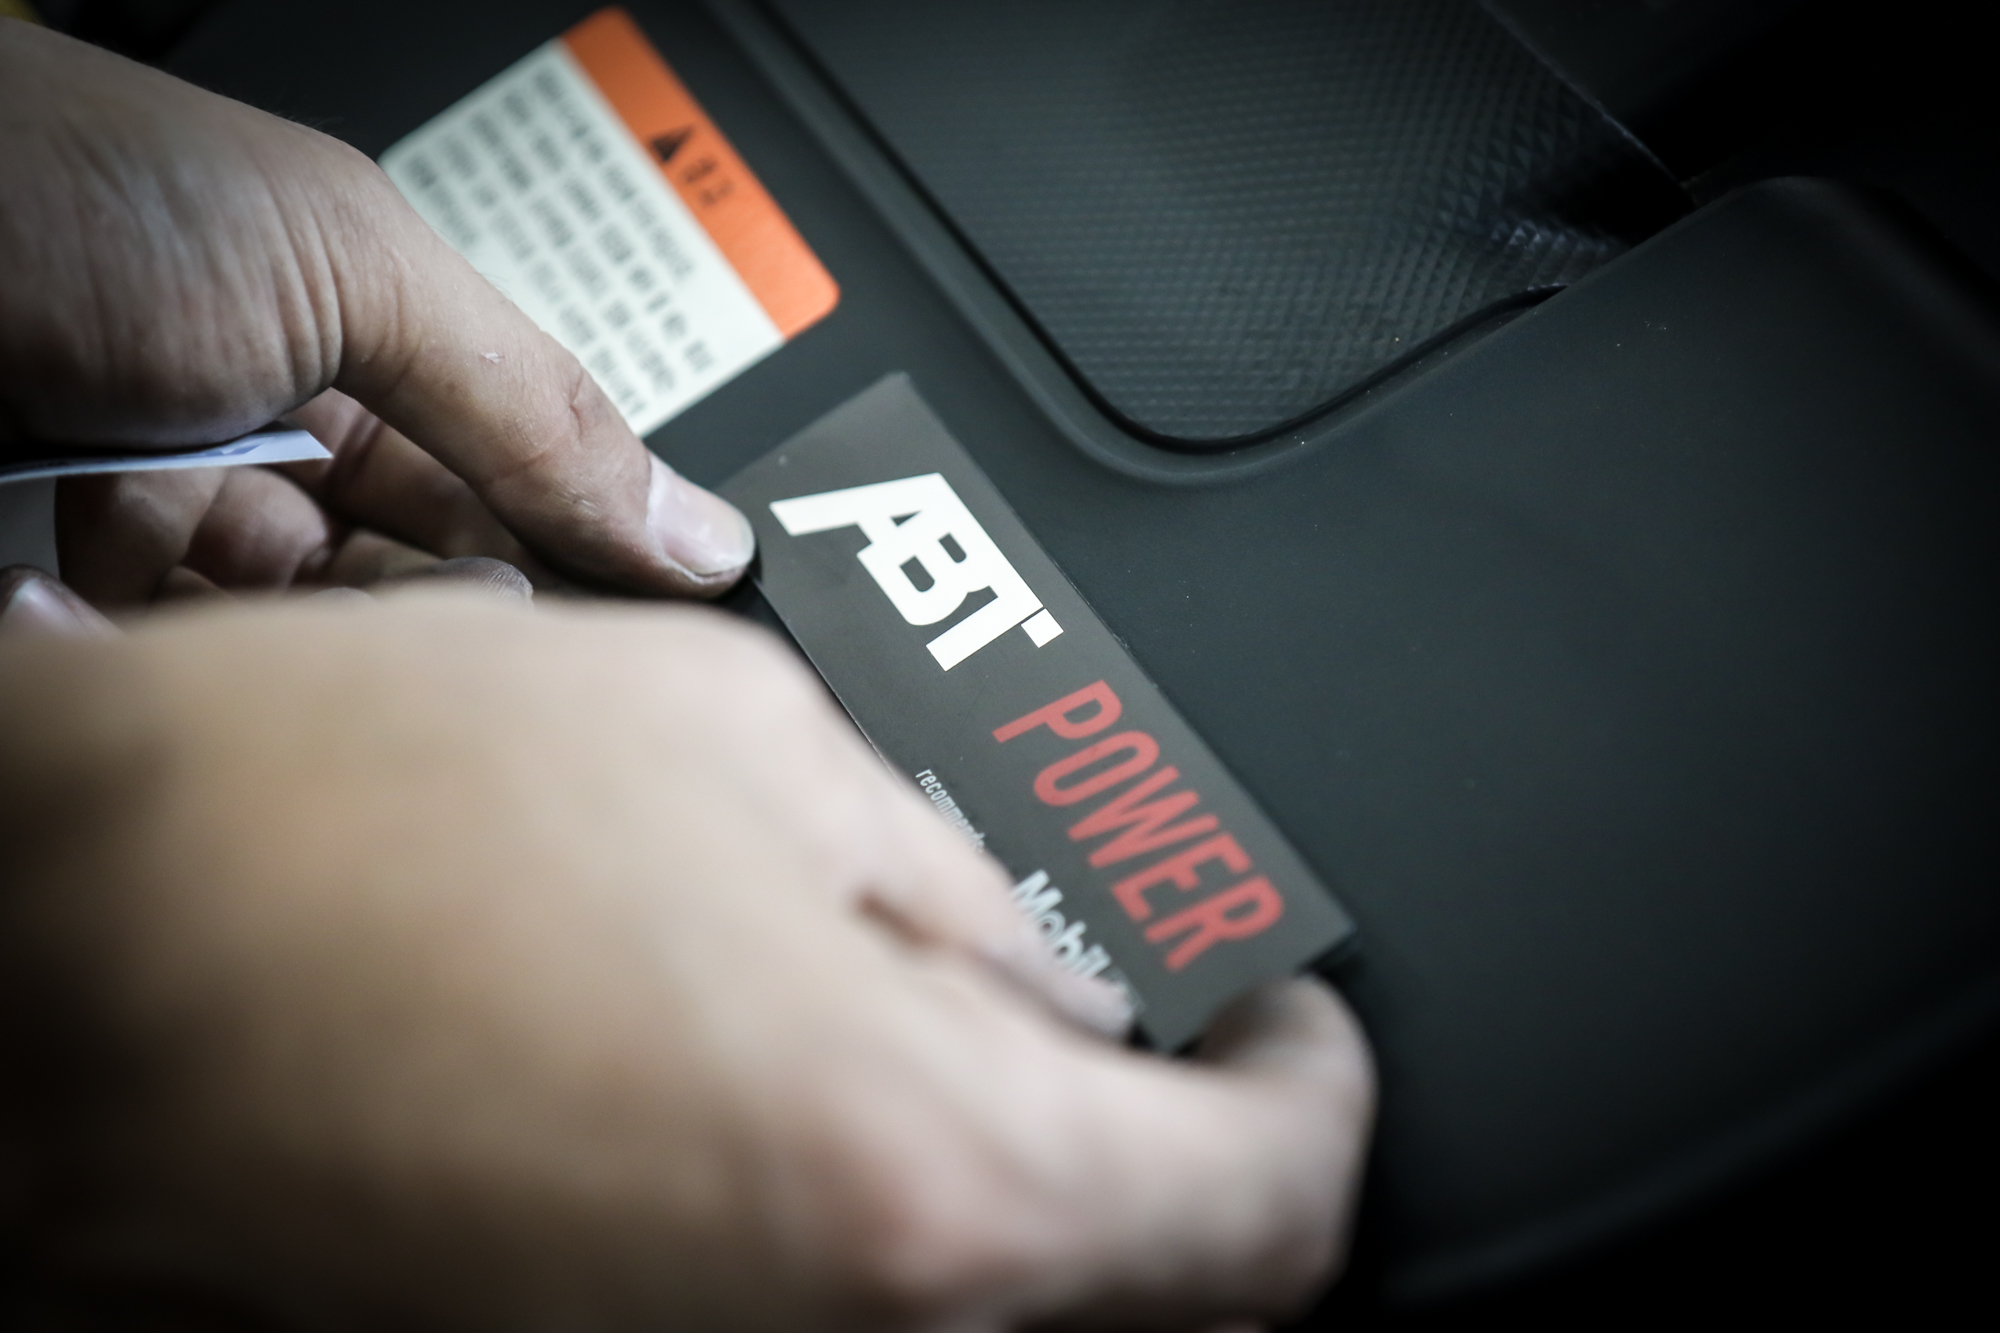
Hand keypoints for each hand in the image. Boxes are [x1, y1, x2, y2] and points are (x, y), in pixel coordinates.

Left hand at [0, 19, 750, 603]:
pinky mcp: (58, 587)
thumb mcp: (348, 270)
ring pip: (288, 653)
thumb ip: (536, 405)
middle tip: (440, 663)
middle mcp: (271, 432)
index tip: (620, 669)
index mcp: (365, 345)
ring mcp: (158, 512)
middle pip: (408, 590)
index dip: (567, 576)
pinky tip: (154, 639)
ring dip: (297, 662)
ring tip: (275, 641)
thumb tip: (696, 527)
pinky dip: (165, 675)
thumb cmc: (44, 179)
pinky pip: (157, 674)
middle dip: (427, 630)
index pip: (515, 498)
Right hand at [0, 596, 1373, 1330]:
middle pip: (1131, 1273)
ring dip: (1001, 1140)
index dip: (1311, 1092)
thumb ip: (945, 874)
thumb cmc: (362, 825)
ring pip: (965, 1280)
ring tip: (937, 969)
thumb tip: (1034, 946)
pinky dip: (856, 1179)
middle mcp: (827, 1331)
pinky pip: (804, 1285)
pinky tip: (788, 1035)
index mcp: (917, 1168)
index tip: (1292, 1017)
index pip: (1261, 1202)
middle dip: (1164, 1126)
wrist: (74, 951)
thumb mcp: (748, 744)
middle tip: (1142, 990)